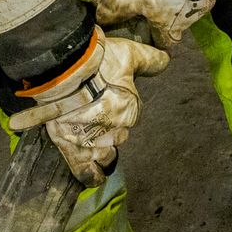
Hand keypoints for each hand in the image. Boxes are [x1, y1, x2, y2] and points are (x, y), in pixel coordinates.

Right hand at [7, 30, 170, 184]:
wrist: (63, 70)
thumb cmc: (98, 61)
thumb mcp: (130, 54)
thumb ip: (150, 60)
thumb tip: (169, 59)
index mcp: (131, 109)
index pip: (133, 114)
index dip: (123, 105)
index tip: (113, 96)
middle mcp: (115, 129)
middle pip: (120, 134)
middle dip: (114, 127)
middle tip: (101, 115)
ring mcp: (93, 141)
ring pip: (106, 154)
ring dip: (104, 151)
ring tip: (99, 148)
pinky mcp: (71, 147)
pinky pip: (84, 170)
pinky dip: (90, 175)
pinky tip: (95, 178)